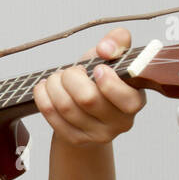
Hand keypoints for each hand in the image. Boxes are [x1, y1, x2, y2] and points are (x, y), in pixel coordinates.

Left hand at [32, 27, 146, 147]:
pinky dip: (43, 96)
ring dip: (55, 84)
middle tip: (71, 71)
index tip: (97, 68)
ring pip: (66, 107)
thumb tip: (105, 49)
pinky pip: (51, 115)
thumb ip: (117, 40)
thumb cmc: (100, 76)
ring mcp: (97, 135)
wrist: (85, 104)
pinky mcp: (75, 139)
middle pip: (88, 100)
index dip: (108, 82)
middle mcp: (120, 123)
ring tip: (57, 78)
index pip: (127, 100)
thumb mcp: (112, 55)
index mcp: (135, 101)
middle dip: (72, 77)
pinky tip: (46, 88)